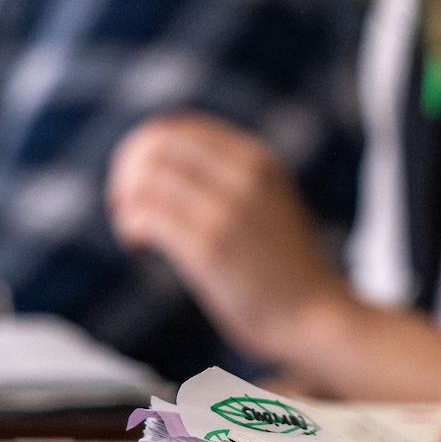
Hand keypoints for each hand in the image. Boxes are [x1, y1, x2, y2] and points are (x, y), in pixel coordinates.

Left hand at [106, 113, 349, 361]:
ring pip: (145, 179)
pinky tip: (138, 246)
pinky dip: (130, 227)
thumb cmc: (284, 266)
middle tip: (125, 205)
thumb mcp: (268, 199)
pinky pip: (148, 216)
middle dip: (126, 172)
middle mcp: (243, 175)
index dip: (144, 149)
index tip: (137, 180)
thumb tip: (162, 161)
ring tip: (132, 232)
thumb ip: (230, 176)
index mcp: (256, 158)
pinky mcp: (211, 247)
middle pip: (155, 144)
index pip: (178, 126)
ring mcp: (228, 209)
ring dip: (125, 203)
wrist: (315, 315)